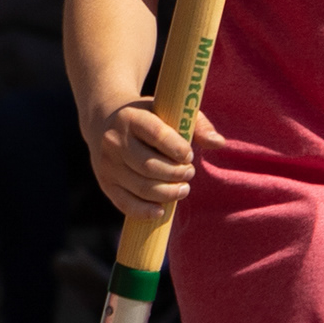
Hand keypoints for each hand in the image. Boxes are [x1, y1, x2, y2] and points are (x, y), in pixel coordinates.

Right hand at [90, 96, 205, 219]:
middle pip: (150, 166)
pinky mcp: (105, 182)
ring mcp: (107, 164)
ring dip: (167, 193)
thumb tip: (219, 143)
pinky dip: (144, 211)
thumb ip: (197, 125)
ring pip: (141, 187)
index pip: (157, 135)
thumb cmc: (148, 117)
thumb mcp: (169, 111)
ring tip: (182, 189)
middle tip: (189, 173)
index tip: (189, 156)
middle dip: (176, 174)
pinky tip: (161, 211)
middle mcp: (114, 140)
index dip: (178, 149)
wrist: (104, 119)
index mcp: (131, 117)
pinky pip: (124, 203)